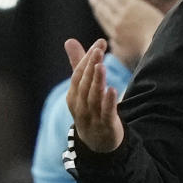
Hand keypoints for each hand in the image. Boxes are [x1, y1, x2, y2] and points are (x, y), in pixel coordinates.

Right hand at [64, 38, 125, 152]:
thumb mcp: (82, 89)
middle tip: (99, 50)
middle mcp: (80, 104)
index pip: (78, 74)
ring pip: (93, 97)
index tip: (100, 42)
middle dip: (91, 66)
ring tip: (102, 66)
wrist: (96, 143)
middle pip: (84, 83)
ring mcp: (92, 116)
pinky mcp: (105, 125)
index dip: (88, 58)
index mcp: (74, 94)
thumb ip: (78, 64)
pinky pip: (106, 113)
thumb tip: (69, 40)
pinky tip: (113, 89)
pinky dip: (109, 102)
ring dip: (97, 81)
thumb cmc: (89, 109)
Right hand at [88, 0, 161, 68]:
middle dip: (97, 2)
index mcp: (115, 34)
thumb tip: (110, 41)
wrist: (159, 41)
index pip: (103, 20)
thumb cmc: (145, 50)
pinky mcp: (134, 4)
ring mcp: (125, 12)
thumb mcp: (127, 54)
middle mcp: (117, 22)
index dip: (98, 12)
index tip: (94, 8)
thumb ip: (117, 47)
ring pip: (110, 1)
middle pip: (104, 10)